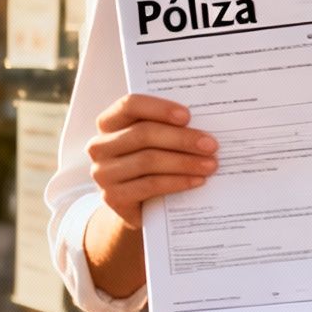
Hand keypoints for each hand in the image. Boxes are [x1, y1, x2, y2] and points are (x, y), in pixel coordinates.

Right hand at [87, 94, 216, 227]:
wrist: (139, 205)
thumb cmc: (152, 163)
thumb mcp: (156, 142)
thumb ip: (169, 127)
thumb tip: (206, 121)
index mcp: (109, 122)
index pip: (130, 105)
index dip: (159, 108)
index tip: (188, 116)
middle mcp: (100, 146)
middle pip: (143, 134)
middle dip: (182, 139)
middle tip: (211, 144)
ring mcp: (103, 173)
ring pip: (148, 161)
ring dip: (184, 162)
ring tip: (211, 164)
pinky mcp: (113, 197)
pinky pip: (150, 185)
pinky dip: (178, 182)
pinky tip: (197, 181)